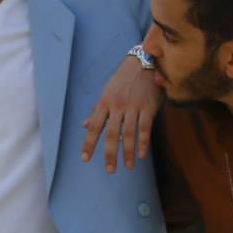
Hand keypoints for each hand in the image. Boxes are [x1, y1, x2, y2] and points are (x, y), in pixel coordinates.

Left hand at [80, 55, 160, 171]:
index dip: (89, 143)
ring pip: (129, 134)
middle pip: (112, 134)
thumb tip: (84, 126)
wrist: (143, 62)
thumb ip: (97, 111)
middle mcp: (117, 106)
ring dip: (128, 152)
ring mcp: (133, 106)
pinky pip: (145, 128)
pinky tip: (142, 154)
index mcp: (104, 102)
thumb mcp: (107, 92)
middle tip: (110, 170)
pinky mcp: (148, 107)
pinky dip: (143, 142)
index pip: (94, 127)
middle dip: (110, 154)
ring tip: (128, 167)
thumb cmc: (123, 79)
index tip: (85, 159)